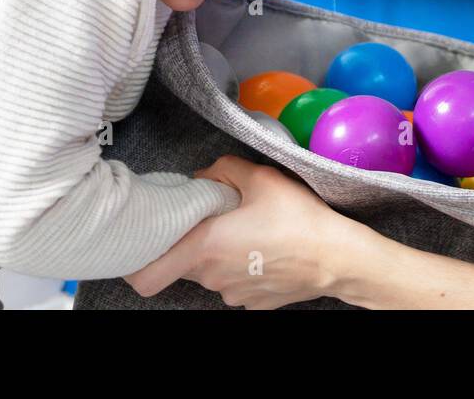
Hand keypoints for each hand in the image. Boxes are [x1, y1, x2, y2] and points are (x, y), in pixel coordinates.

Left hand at [123, 155, 352, 308]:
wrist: (337, 258)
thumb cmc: (298, 218)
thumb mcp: (260, 178)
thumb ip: (222, 170)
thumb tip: (204, 176)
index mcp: (204, 247)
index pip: (145, 275)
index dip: (136, 260)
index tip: (148, 239)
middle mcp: (212, 278)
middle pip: (182, 263)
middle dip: (191, 240)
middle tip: (214, 217)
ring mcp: (233, 294)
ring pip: (210, 271)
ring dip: (219, 252)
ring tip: (249, 229)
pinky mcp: (254, 302)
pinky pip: (234, 282)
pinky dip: (241, 266)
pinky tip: (265, 248)